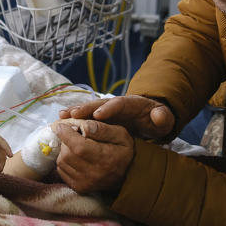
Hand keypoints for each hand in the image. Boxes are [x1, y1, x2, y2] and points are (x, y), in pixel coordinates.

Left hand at [53, 119, 134, 193]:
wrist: (128, 175)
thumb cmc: (123, 151)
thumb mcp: (121, 135)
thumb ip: (103, 129)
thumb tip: (84, 126)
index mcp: (106, 158)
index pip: (79, 146)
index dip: (65, 134)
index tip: (60, 125)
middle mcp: (94, 173)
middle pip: (67, 154)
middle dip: (65, 140)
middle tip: (72, 133)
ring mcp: (85, 183)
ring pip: (62, 162)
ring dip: (64, 150)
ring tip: (75, 145)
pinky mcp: (79, 187)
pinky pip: (61, 171)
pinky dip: (64, 160)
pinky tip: (74, 156)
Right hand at [58, 95, 174, 140]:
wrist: (150, 118)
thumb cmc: (157, 120)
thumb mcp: (164, 120)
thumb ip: (163, 118)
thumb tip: (159, 115)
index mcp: (132, 104)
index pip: (120, 103)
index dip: (109, 108)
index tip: (99, 114)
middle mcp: (116, 104)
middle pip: (100, 104)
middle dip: (86, 109)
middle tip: (73, 114)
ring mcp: (107, 109)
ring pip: (89, 109)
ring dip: (75, 112)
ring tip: (61, 116)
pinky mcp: (99, 117)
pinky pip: (85, 117)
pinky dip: (73, 118)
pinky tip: (60, 121)